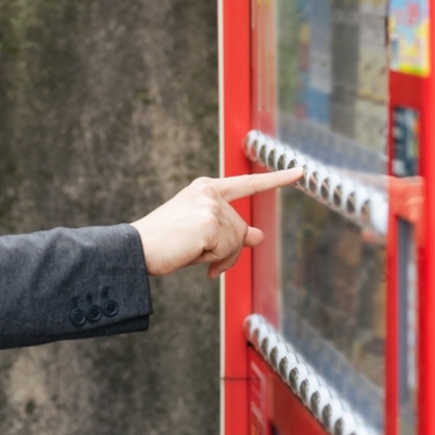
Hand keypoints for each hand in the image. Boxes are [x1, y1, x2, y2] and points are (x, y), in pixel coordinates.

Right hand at [129, 168, 301, 278]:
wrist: (135, 249)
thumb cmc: (164, 243)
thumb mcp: (202, 235)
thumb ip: (230, 231)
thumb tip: (258, 235)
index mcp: (205, 189)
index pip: (247, 184)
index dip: (276, 179)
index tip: (299, 172)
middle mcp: (209, 192)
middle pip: (241, 228)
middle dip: (228, 251)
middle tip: (205, 261)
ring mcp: (210, 205)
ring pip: (237, 241)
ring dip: (220, 258)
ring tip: (193, 256)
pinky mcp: (209, 221)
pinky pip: (228, 250)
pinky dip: (214, 260)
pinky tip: (192, 255)